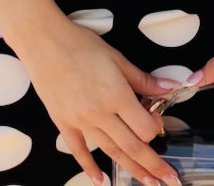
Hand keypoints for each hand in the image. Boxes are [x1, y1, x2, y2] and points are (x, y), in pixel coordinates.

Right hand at [17, 17, 181, 185]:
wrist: (43, 40)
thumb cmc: (80, 43)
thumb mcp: (116, 58)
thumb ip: (142, 79)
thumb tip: (170, 88)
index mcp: (116, 95)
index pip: (144, 127)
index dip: (155, 129)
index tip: (159, 125)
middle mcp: (99, 113)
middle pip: (132, 146)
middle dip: (153, 165)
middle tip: (169, 179)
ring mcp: (80, 121)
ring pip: (111, 151)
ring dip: (131, 169)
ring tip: (147, 182)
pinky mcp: (63, 123)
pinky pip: (78, 151)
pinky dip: (89, 168)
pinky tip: (100, 180)